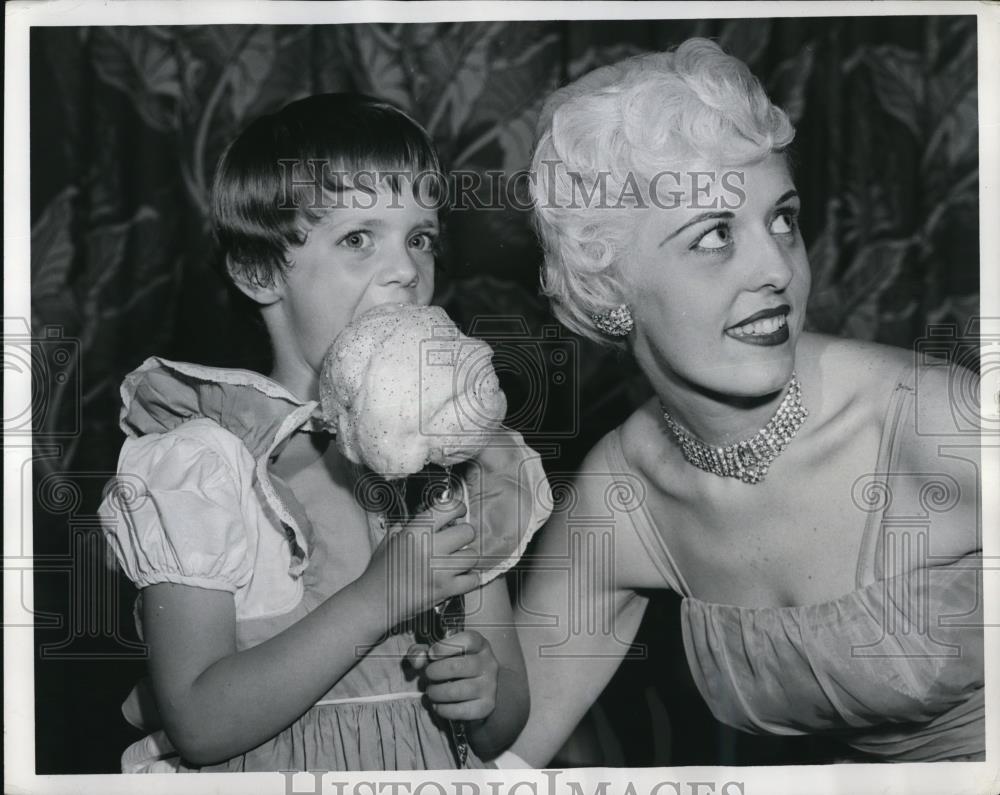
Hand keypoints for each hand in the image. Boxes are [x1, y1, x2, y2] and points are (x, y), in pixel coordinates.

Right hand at [359, 499, 479, 630]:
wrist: (375, 602)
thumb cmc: (381, 571)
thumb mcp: (390, 539)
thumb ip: (410, 526)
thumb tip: (430, 517)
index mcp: (415, 531)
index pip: (448, 508)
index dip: (458, 508)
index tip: (460, 511)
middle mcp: (429, 548)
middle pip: (467, 532)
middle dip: (464, 534)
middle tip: (458, 539)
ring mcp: (439, 570)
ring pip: (473, 555)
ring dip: (467, 557)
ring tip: (457, 559)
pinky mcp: (445, 590)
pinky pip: (473, 579)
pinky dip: (470, 577)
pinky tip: (461, 575)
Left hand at [406, 630, 499, 721]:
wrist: (478, 690)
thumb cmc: (454, 666)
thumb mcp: (439, 653)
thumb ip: (421, 651)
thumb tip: (417, 660)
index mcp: (479, 644)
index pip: (467, 640)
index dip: (445, 647)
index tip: (431, 654)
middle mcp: (488, 663)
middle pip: (456, 667)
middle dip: (434, 672)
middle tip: (428, 675)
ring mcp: (489, 685)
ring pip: (456, 691)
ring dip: (436, 692)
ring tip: (431, 691)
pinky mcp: (486, 705)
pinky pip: (460, 710)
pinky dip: (443, 709)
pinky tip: (438, 705)